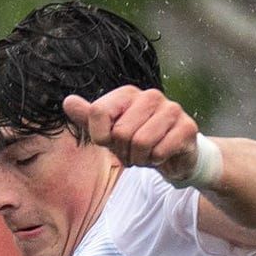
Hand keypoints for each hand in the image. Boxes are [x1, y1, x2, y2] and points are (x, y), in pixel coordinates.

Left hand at [63, 87, 201, 178]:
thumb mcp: (108, 132)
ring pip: (140, 142)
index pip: (97, 112)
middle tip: (132, 150)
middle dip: (123, 151)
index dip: (100, 135)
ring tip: (146, 153)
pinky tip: (162, 154)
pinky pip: (160, 151)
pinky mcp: (187, 127)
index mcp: (127, 94)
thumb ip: (88, 117)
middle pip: (120, 132)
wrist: (172, 154)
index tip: (111, 139)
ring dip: (140, 158)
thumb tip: (67, 101)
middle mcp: (150, 96)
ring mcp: (172, 109)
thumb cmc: (136, 140)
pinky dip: (156, 161)